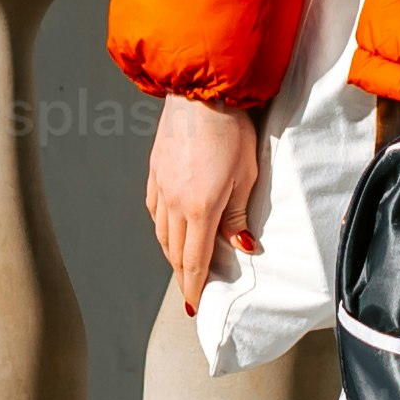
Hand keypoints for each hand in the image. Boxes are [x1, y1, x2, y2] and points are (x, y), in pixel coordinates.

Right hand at [149, 96, 268, 312]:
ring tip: (182, 263)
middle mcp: (174, 202)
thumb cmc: (232, 131)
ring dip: (171, 252)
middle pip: (173, 250)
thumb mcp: (246, 176)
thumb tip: (240, 246)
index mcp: (199, 208)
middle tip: (191, 290)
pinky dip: (161, 226)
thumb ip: (238, 214)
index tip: (193, 306)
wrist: (202, 92)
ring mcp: (160, 185)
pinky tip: (168, 227)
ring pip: (161, 231)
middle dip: (182, 274)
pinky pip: (154, 209)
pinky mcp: (155, 170)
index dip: (193, 287)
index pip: (193, 260)